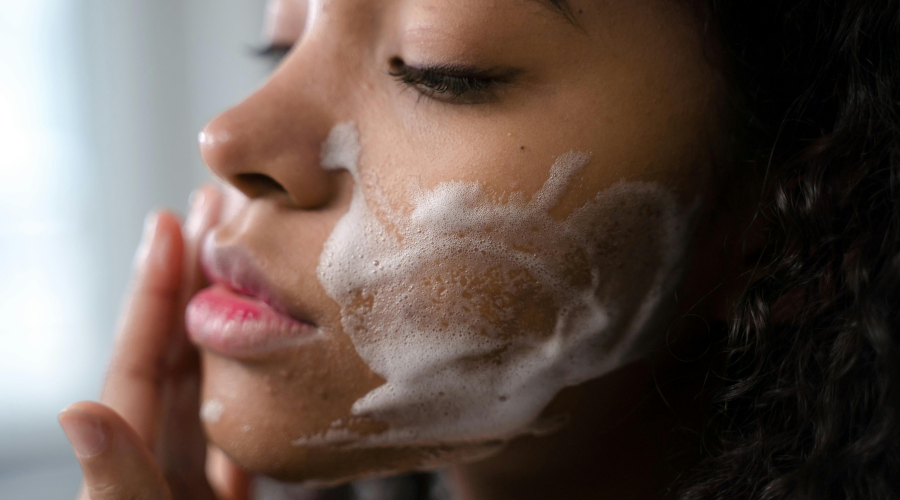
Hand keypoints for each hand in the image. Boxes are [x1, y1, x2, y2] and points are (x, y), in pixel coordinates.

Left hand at [58, 186, 250, 499]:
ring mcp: (196, 471)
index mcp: (128, 459)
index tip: (169, 224)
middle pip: (178, 350)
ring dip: (234, 314)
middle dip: (198, 277)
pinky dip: (266, 377)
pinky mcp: (230, 493)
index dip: (153, 291)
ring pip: (216, 376)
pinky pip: (248, 420)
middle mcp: (159, 453)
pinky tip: (283, 345)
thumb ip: (118, 479)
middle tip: (216, 209)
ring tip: (253, 255)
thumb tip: (80, 413)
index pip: (139, 361)